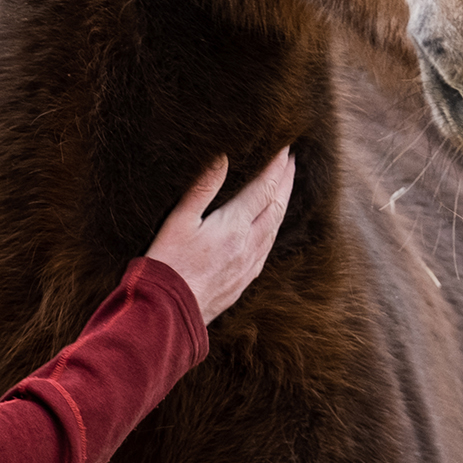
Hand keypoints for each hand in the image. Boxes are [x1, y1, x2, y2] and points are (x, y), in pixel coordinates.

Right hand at [145, 149, 296, 325]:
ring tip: (286, 188)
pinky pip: (267, 249)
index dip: (276, 167)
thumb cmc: (168, 264)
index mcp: (234, 226)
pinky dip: (274, 230)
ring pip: (275, 229)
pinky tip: (271, 229)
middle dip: (286, 182)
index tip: (285, 148)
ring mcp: (248, 265)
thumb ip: (203, 187)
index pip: (264, 189)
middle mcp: (248, 245)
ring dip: (283, 204)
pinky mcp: (243, 281)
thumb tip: (222, 157)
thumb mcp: (179, 220)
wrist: (169, 313)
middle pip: (276, 207)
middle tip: (293, 162)